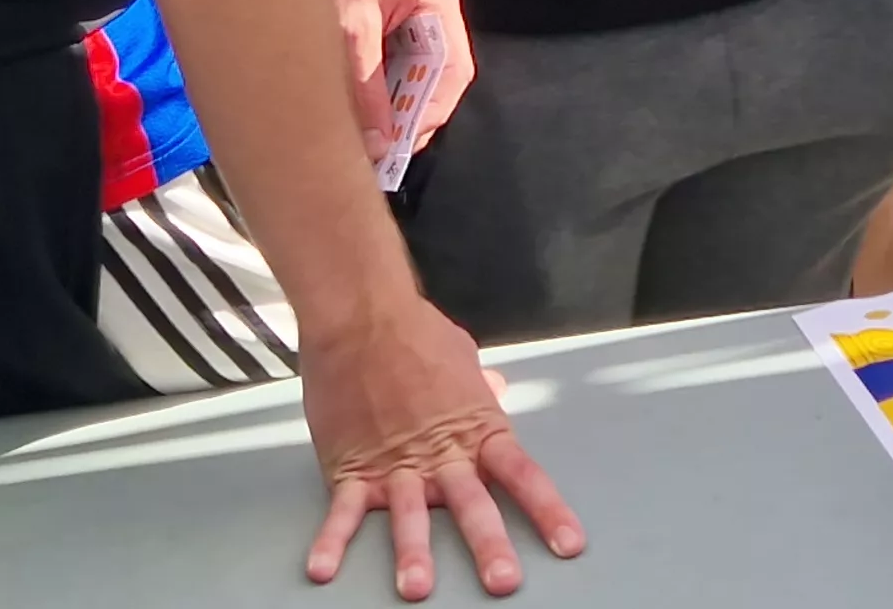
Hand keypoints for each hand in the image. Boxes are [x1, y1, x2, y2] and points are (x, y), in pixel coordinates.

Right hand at [300, 298, 585, 600]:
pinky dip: (332, 541)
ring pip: (409, 516)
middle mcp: (439, 453)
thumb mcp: (461, 356)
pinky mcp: (350, 465)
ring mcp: (394, 463)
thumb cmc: (412, 328)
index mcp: (474, 428)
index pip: (521, 474)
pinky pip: (342, 511)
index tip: (569, 544)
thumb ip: (480, 385)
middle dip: (489, 545)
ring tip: (417, 588)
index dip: (548, 511)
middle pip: (471, 505)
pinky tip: (324, 569)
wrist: (359, 311)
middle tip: (503, 581)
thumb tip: (496, 389)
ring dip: (413, 554)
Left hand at [312, 0, 474, 161]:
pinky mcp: (393, 25)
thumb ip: (366, 87)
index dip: (436, 111)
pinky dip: (385, 93)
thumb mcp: (351, 30)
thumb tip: (378, 143)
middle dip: (415, 115)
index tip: (408, 142)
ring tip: (376, 140)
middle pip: (439, 77)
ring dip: (399, 108)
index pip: (455, 68)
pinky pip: (399, 68)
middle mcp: (434, 9)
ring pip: (418, 76)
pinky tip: (368, 114)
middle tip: (388, 151)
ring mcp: (416, 17)